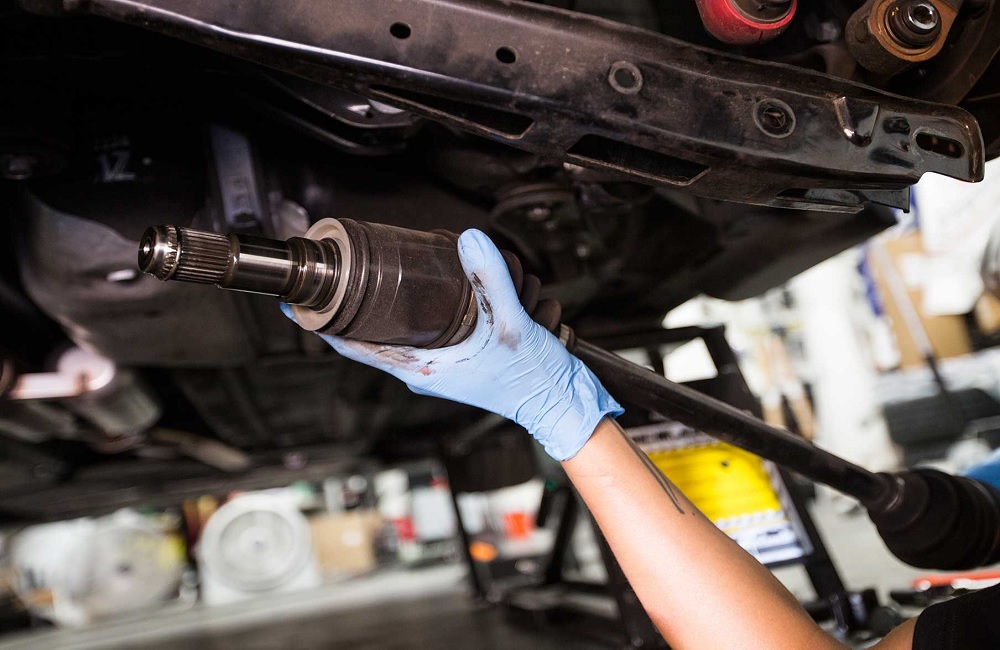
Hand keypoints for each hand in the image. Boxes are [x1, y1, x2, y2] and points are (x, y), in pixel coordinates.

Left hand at [282, 229, 621, 460]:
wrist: (561, 403)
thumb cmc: (533, 380)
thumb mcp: (513, 326)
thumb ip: (491, 282)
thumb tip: (469, 241)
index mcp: (421, 368)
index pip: (354, 345)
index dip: (322, 323)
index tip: (299, 302)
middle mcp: (423, 370)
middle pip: (370, 333)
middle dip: (353, 304)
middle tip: (338, 272)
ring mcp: (438, 365)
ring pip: (396, 331)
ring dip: (385, 306)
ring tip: (370, 276)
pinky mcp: (456, 359)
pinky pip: (422, 331)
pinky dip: (417, 310)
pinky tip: (428, 290)